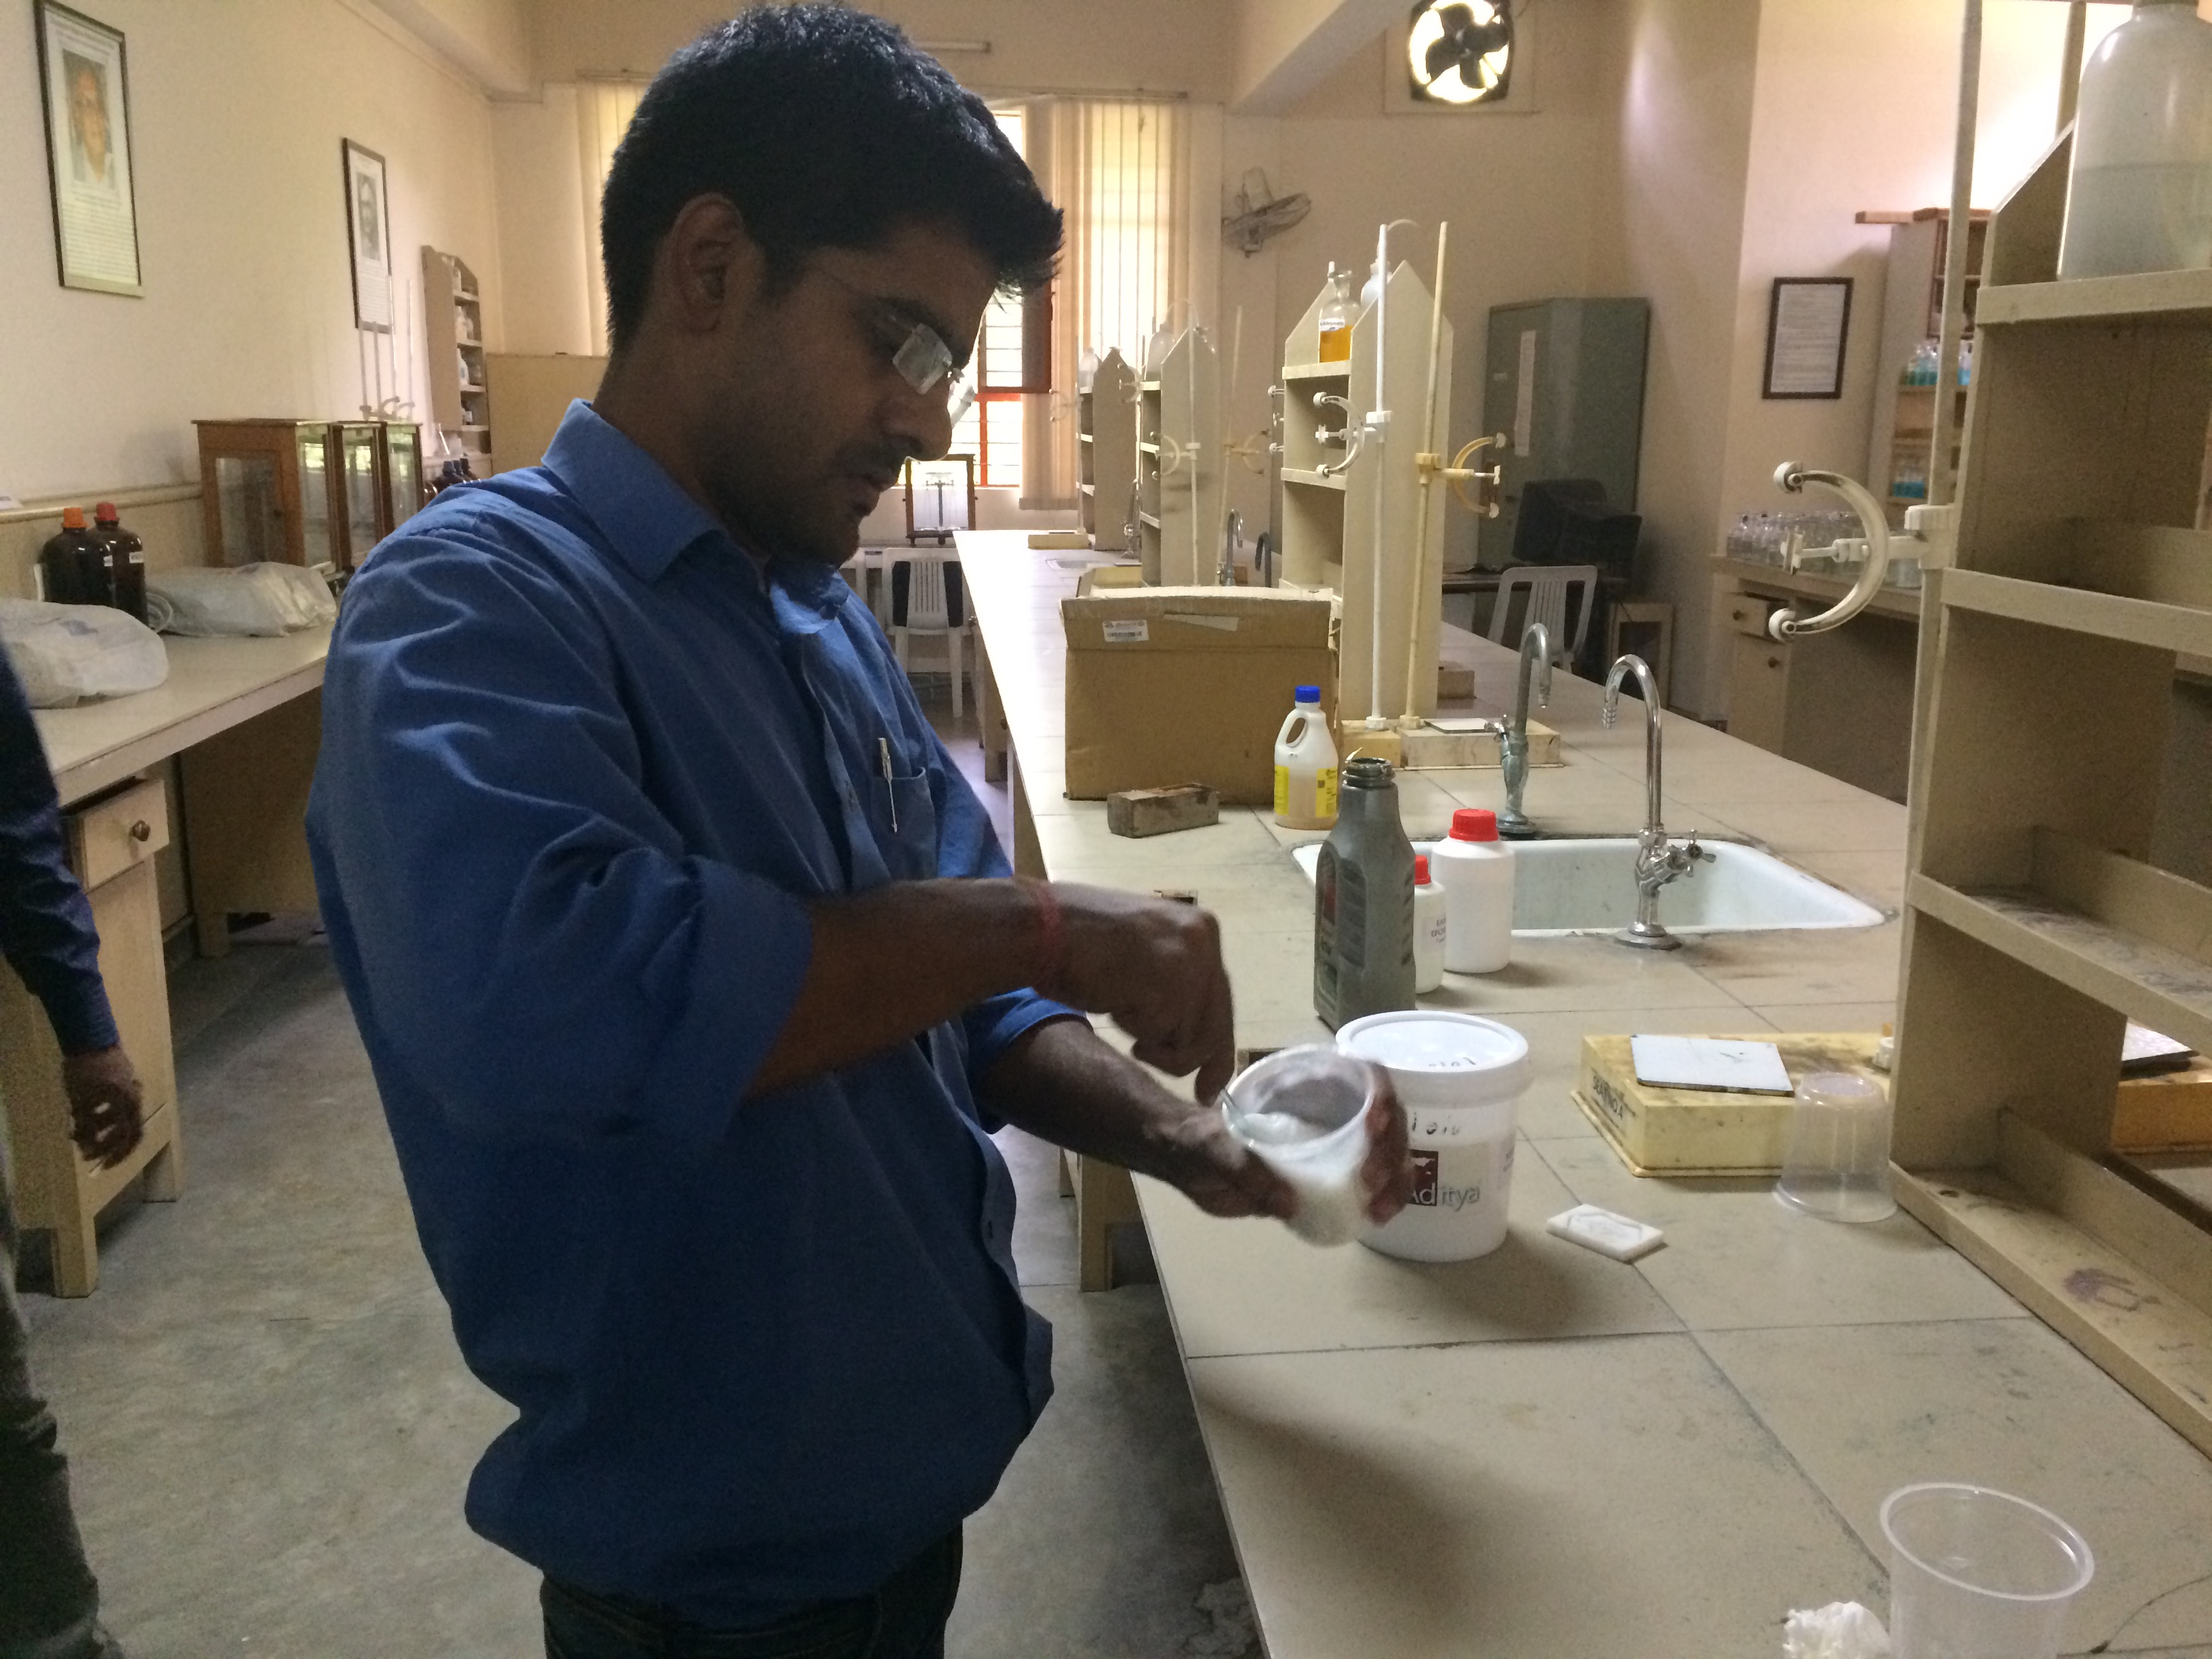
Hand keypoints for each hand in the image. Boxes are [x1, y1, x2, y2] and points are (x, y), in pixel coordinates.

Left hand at [60, 1045, 142, 1167]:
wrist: (91, 1036)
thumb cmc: (85, 1070)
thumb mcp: (80, 1102)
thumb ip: (86, 1127)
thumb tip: (86, 1147)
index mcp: (129, 1104)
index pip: (130, 1138)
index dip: (117, 1155)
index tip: (101, 1166)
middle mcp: (136, 1098)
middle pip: (126, 1129)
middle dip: (106, 1144)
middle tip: (87, 1152)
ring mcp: (132, 1087)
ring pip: (119, 1116)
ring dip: (101, 1128)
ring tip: (78, 1130)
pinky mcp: (125, 1079)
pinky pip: (117, 1104)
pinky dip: (103, 1114)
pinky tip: (86, 1112)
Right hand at [1042, 885, 1236, 1104]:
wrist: (1044, 927)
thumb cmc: (1076, 940)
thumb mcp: (1140, 951)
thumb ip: (1172, 979)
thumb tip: (1193, 1031)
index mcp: (1201, 927)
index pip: (1220, 999)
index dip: (1216, 1046)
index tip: (1209, 1086)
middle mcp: (1205, 941)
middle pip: (1215, 1026)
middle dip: (1193, 1061)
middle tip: (1193, 1090)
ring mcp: (1191, 964)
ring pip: (1190, 1041)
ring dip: (1152, 1044)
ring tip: (1118, 1011)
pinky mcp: (1173, 989)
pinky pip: (1163, 1039)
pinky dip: (1136, 1035)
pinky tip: (1112, 1004)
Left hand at [1155, 1065, 1417, 1229]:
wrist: (1184, 1161)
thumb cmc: (1197, 1140)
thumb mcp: (1212, 1147)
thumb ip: (1242, 1168)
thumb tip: (1288, 1203)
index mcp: (1304, 1086)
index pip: (1363, 1074)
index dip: (1381, 1093)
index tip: (1374, 1123)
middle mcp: (1328, 1110)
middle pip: (1386, 1117)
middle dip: (1391, 1147)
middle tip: (1372, 1179)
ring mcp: (1333, 1143)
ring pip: (1387, 1151)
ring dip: (1397, 1177)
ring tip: (1379, 1207)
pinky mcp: (1329, 1176)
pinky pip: (1371, 1182)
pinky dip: (1384, 1197)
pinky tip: (1377, 1216)